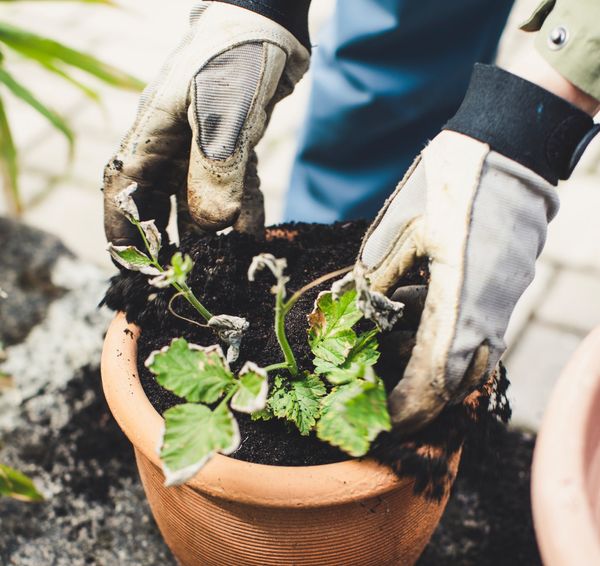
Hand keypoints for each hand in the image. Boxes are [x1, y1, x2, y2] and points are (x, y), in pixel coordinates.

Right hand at [103, 2, 308, 246]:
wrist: (269, 24)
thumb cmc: (233, 57)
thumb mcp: (221, 114)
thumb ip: (214, 171)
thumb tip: (214, 226)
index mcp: (151, 136)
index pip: (123, 192)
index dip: (123, 232)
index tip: (133, 268)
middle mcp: (171, 147)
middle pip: (160, 205)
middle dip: (172, 241)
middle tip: (187, 274)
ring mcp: (202, 149)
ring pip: (201, 202)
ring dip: (214, 233)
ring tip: (226, 262)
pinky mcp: (233, 149)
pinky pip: (234, 191)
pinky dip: (244, 213)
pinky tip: (253, 236)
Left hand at [357, 129, 558, 432]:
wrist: (511, 145)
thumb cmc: (452, 180)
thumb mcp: (400, 226)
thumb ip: (376, 276)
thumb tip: (357, 307)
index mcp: (460, 300)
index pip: (432, 378)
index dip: (406, 408)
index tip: (380, 421)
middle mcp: (489, 313)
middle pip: (455, 382)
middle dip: (418, 399)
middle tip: (379, 396)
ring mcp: (503, 303)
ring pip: (468, 360)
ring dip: (428, 366)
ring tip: (387, 344)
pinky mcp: (507, 289)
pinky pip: (477, 333)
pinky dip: (444, 339)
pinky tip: (414, 309)